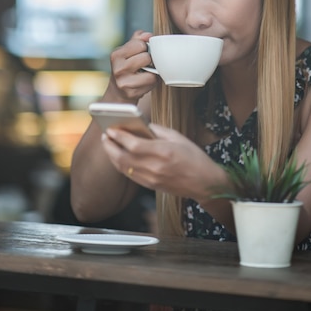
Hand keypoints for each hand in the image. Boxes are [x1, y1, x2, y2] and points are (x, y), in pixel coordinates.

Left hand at [102, 123, 227, 202]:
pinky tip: (118, 156)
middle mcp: (155, 167)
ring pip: (123, 168)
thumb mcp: (177, 137)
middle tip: (105, 135)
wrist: (204, 182)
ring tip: (109, 144)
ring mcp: (151, 179)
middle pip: (123, 157)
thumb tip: (139, 124)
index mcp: (163, 152)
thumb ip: (157, 130)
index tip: (111, 129)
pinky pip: (130, 175)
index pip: (134, 145)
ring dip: (112, 155)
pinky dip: (120, 165)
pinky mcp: (150, 186)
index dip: (119, 136)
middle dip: (110, 146)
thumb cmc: (194, 157)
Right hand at [104, 30, 156, 104]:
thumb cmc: (127, 68)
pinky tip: (145, 81)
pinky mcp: (132, 93)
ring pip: (151, 70)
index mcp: (116, 55)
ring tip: (145, 73)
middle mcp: (118, 68)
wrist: (118, 91)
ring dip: (152, 71)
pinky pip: (152, 81)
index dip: (144, 48)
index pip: (140, 44)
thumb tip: (148, 35)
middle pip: (146, 57)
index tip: (140, 53)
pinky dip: (152, 81)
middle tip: (143, 65)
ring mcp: (124, 82)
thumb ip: (138, 39)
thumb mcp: (128, 51)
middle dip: (148, 60)